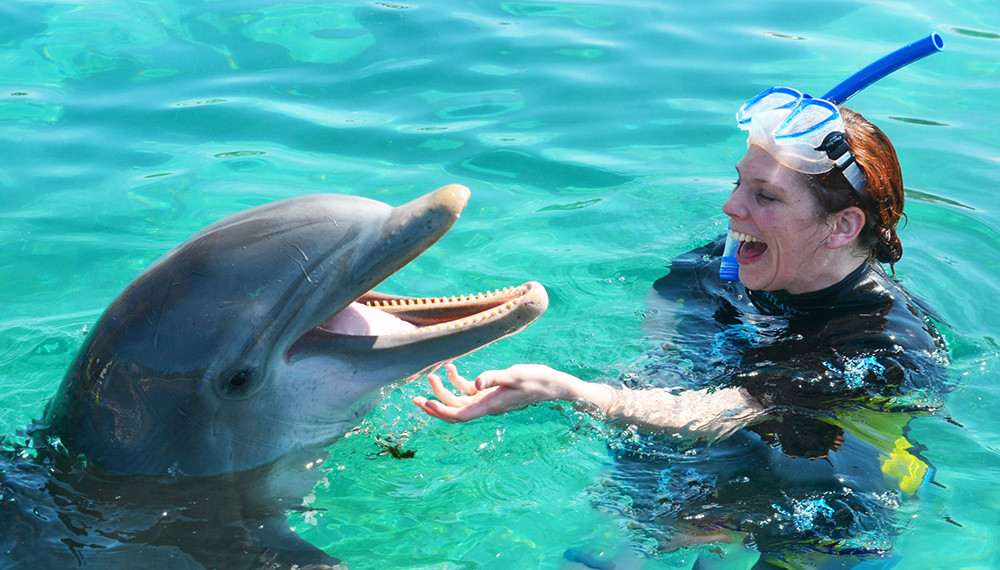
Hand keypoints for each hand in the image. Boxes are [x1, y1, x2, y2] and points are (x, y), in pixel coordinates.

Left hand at [412, 362, 576, 422]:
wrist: (552, 384)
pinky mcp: (491, 391)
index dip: (441, 412)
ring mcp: (487, 399)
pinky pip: (469, 390)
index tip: (426, 404)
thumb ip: (494, 378)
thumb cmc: (536, 380)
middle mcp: (485, 405)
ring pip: (459, 400)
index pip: (460, 414)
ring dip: (444, 390)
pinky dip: (457, 381)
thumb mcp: (515, 376)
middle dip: (436, 403)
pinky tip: (450, 368)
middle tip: (418, 395)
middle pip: (454, 410)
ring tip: (432, 376)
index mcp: (489, 405)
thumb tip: (475, 383)